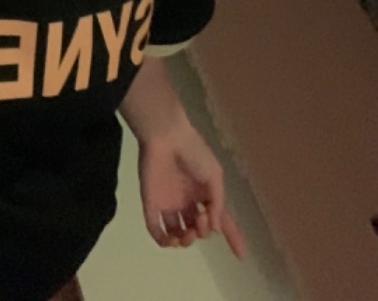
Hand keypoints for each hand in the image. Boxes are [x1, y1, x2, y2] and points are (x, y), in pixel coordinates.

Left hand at [136, 120, 246, 259]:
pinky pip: (155, 228)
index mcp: (204, 193)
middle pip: (197, 228)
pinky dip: (162, 240)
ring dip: (184, 241)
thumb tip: (213, 228)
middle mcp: (187, 200)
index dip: (231, 235)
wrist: (166, 137)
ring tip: (187, 232)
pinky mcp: (151, 202)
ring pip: (177, 232)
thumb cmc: (193, 152)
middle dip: (202, 232)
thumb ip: (217, 204)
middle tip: (201, 219)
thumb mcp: (215, 176)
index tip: (241, 255)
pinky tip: (171, 239)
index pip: (218, 218)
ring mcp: (169, 202)